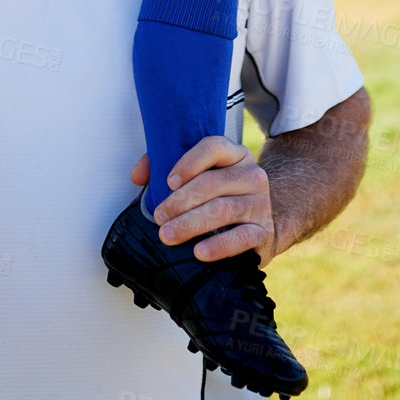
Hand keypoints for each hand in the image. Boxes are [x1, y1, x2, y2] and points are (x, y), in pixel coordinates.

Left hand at [130, 136, 275, 265]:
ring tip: (168, 235)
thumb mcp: (199, 175)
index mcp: (234, 155)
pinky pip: (241, 238)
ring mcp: (260, 202)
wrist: (262, 221)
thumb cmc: (221, 196)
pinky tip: (199, 252)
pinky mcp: (263, 230)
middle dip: (180, 202)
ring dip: (190, 224)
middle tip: (159, 217)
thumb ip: (163, 166)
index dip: (189, 163)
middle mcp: (251, 175)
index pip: (213, 147)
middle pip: (212, 183)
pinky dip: (218, 246)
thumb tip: (137, 176)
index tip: (169, 182)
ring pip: (223, 210)